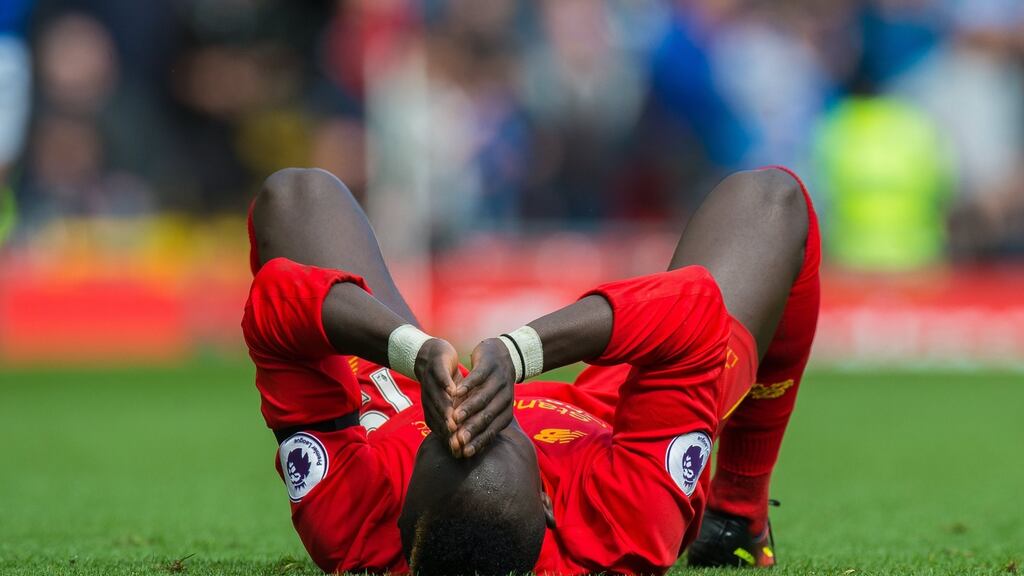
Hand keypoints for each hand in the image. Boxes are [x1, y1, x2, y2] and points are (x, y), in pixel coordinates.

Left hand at [414, 338, 460, 442]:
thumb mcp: (455, 403)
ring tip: (456, 419)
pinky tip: (453, 391)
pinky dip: (445, 385)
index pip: (443, 428)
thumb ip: (460, 420)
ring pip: (438, 399)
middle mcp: (429, 399)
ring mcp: (430, 383)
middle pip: (439, 417)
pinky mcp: (434, 367)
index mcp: (434, 409)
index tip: (463, 451)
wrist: (432, 353)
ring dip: (446, 410)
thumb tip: (468, 445)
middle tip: (459, 440)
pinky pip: (440, 377)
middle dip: (449, 430)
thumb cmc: (449, 382)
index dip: (454, 439)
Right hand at [449, 338, 516, 457]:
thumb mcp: (486, 405)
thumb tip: (464, 451)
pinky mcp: (490, 366)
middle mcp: (506, 397)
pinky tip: (456, 392)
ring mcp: (499, 380)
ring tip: (455, 418)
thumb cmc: (487, 386)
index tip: (464, 452)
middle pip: (487, 416)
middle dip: (472, 429)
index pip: (492, 430)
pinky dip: (467, 385)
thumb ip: (476, 423)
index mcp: (506, 410)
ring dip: (468, 409)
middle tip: (458, 440)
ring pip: (482, 398)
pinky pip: (478, 377)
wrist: (499, 353)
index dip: (478, 441)